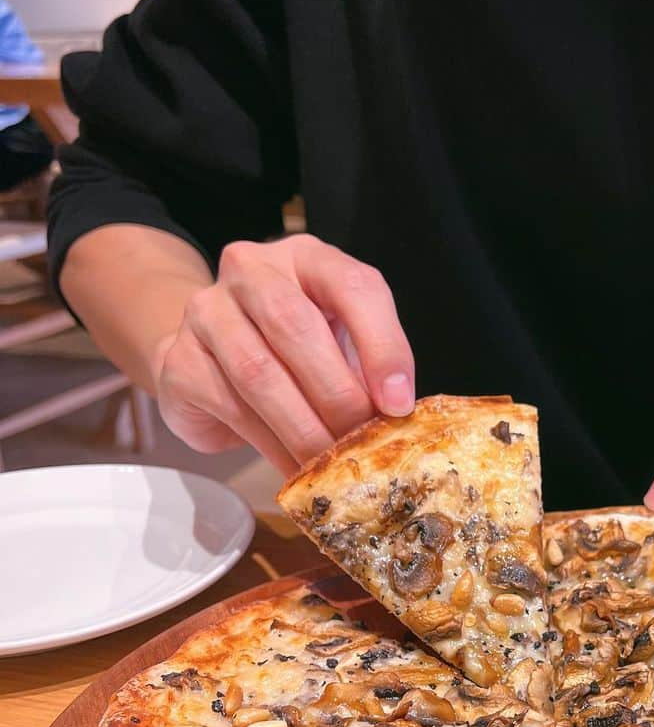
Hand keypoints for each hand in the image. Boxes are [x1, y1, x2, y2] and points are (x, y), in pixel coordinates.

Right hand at [153, 235, 414, 474]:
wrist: (209, 355)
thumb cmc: (291, 347)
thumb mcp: (338, 339)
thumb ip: (367, 363)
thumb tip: (396, 413)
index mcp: (306, 257)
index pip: (353, 286)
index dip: (382, 347)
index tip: (399, 404)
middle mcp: (251, 270)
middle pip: (296, 325)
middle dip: (337, 393)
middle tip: (362, 441)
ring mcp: (207, 311)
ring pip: (259, 372)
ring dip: (303, 427)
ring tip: (330, 463)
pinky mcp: (180, 360)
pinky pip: (231, 407)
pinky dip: (272, 446)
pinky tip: (296, 469)